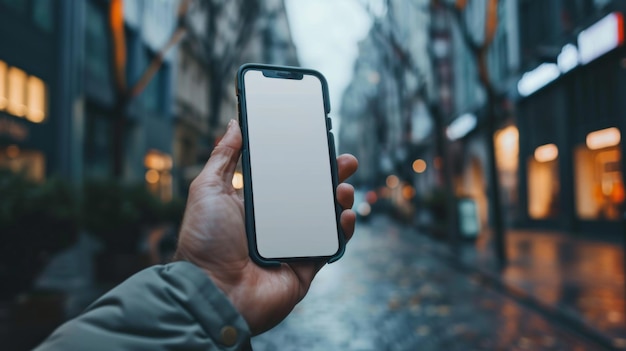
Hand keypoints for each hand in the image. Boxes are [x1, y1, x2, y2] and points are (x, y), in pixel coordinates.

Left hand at [174, 120, 357, 334]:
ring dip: (340, 199)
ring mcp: (292, 245)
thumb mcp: (207, 188)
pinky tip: (344, 215)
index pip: (285, 176)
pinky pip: (330, 245)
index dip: (303, 159)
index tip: (318, 141)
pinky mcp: (305, 267)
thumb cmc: (204, 241)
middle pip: (311, 194)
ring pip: (325, 217)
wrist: (211, 292)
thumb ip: (223, 156)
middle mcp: (276, 223)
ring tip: (343, 188)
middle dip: (330, 175)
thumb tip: (234, 124)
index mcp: (255, 204)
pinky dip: (343, 230)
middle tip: (345, 161)